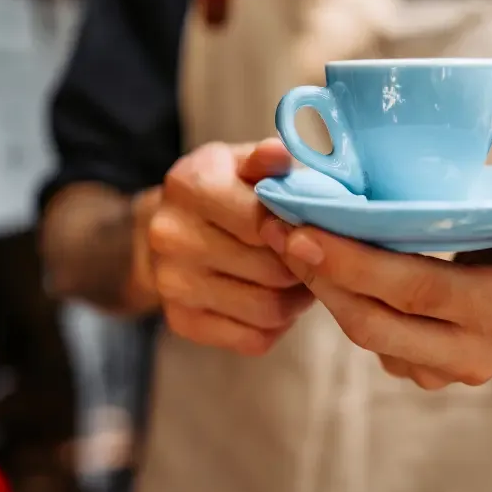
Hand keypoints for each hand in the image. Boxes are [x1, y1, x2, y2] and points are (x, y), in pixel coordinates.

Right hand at [149, 139, 313, 355]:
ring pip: (267, 309)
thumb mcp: (247, 160)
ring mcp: (171, 284)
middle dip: (305, 265)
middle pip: (270, 270)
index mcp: (189, 184)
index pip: (262, 222)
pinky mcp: (181, 322)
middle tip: (320, 254)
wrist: (173, 225)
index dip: (301, 229)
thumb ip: (270, 159)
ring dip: (298, 298)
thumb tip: (279, 153)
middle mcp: (171, 235)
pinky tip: (280, 297)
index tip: (318, 227)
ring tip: (304, 275)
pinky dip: (278, 324)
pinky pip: (254, 338)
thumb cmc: (228, 186)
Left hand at [260, 218, 491, 388]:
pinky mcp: (418, 371)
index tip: (303, 231)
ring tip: (282, 239)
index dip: (355, 263)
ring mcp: (440, 370)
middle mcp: (470, 353)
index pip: (417, 288)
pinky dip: (333, 298)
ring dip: (317, 287)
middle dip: (317, 273)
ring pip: (362, 331)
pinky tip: (312, 261)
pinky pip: (366, 336)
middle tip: (275, 226)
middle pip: (373, 317)